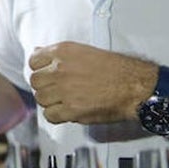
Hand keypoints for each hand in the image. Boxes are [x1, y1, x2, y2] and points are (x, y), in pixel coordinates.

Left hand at [28, 41, 155, 123]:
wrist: (135, 86)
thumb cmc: (116, 69)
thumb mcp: (84, 51)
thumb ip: (58, 53)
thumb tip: (38, 52)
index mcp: (62, 52)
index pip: (33, 61)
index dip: (40, 69)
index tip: (47, 74)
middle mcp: (60, 70)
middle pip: (35, 81)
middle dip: (44, 86)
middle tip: (57, 89)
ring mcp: (64, 90)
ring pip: (40, 99)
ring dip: (50, 101)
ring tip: (64, 100)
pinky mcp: (71, 110)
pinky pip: (50, 115)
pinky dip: (56, 115)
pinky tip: (66, 111)